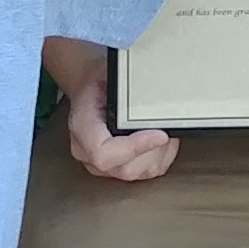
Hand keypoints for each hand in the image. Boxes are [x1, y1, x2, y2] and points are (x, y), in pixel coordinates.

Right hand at [59, 61, 179, 182]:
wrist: (91, 89)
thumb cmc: (101, 82)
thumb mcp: (112, 74)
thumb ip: (130, 88)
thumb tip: (157, 91)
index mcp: (82, 127)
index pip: (104, 154)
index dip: (135, 148)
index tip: (160, 134)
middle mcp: (86, 153)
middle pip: (126, 168)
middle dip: (154, 149)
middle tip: (166, 127)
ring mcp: (101, 166)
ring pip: (139, 173)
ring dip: (159, 153)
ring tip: (163, 129)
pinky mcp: (117, 169)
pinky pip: (147, 172)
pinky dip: (162, 156)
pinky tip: (161, 140)